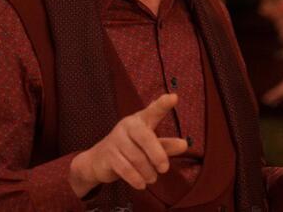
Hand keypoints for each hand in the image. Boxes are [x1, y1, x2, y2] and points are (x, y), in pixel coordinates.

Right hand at [68, 93, 188, 196]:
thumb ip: (166, 145)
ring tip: (153, 178)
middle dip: (158, 155)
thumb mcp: (149, 145)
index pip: (153, 111)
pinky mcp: (108, 155)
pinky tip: (142, 184)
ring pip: (136, 157)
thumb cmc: (130, 149)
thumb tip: (184, 145)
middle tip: (165, 169)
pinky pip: (125, 168)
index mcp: (141, 119)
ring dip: (147, 171)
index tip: (174, 98)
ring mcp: (116, 140)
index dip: (162, 105)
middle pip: (146, 138)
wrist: (98, 161)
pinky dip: (135, 178)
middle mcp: (127, 126)